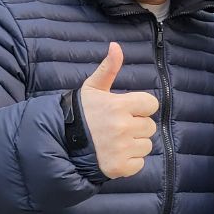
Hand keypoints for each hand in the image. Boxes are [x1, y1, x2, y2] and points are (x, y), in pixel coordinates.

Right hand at [79, 43, 158, 178]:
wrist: (62, 141)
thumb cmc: (81, 113)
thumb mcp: (93, 88)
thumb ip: (108, 67)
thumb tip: (115, 46)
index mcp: (118, 106)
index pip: (151, 104)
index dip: (141, 107)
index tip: (127, 110)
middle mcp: (122, 127)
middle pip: (149, 126)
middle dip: (136, 126)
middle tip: (117, 127)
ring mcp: (121, 148)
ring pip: (146, 145)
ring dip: (134, 144)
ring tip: (115, 141)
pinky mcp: (119, 167)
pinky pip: (139, 164)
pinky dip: (129, 162)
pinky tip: (114, 155)